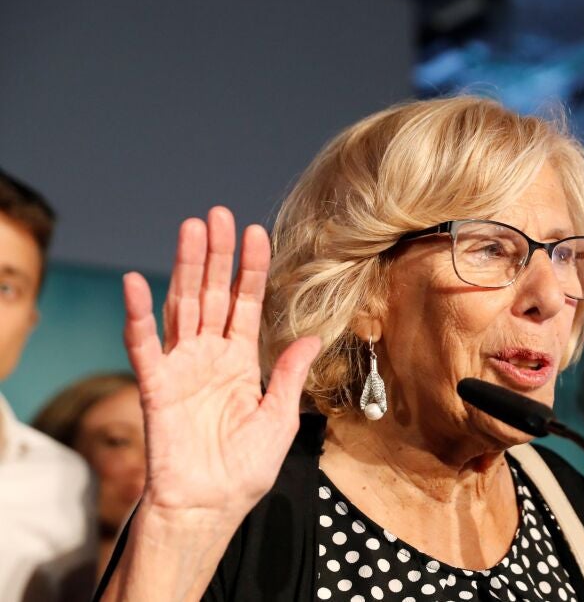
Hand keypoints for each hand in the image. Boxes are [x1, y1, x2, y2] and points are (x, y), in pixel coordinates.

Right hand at [124, 207, 319, 521]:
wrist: (212, 505)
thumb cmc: (244, 469)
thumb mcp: (280, 417)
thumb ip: (288, 374)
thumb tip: (310, 337)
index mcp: (240, 361)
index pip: (245, 303)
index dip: (251, 269)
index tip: (257, 232)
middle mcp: (209, 356)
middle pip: (212, 294)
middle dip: (216, 254)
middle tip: (217, 214)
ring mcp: (182, 367)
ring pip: (182, 306)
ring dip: (185, 267)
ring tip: (190, 228)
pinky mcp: (156, 386)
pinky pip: (144, 347)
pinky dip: (138, 315)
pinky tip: (136, 283)